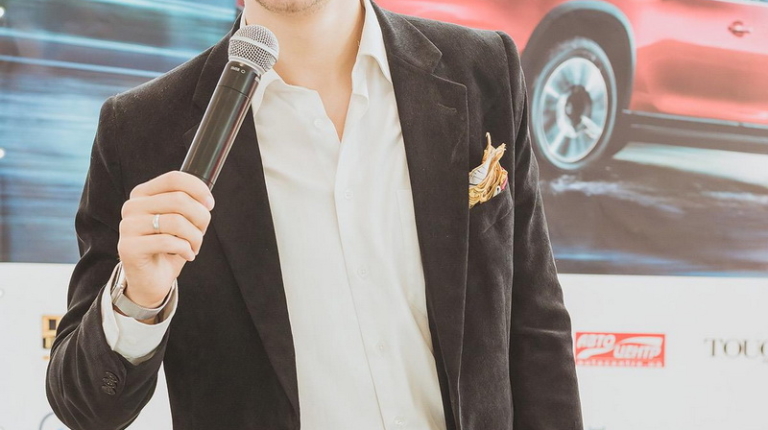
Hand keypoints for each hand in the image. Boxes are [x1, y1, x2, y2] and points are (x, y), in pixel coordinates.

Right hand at [117, 171, 214, 307]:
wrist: (151, 279)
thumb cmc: (168, 247)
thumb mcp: (181, 221)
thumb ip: (188, 205)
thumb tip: (206, 200)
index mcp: (143, 194)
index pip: (174, 178)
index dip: (198, 189)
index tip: (210, 204)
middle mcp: (132, 206)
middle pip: (179, 199)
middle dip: (200, 218)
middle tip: (200, 233)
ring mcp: (127, 226)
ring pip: (176, 221)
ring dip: (194, 237)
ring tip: (194, 246)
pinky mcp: (128, 247)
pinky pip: (168, 241)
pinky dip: (185, 249)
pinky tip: (187, 255)